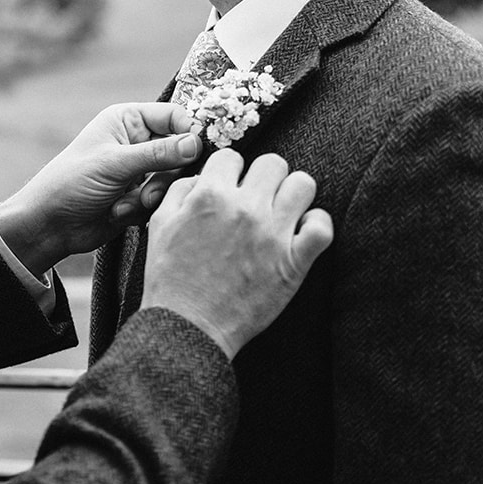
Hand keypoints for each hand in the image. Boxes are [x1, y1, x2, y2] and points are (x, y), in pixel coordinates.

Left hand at [0, 103, 202, 275]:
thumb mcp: (115, 164)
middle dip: (167, 174)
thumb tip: (197, 142)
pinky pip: (162, 199)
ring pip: (173, 178)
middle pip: (180, 150)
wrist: (51, 225)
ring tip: (132, 203)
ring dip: (153, 194)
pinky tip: (119, 212)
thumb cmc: (72, 183)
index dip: (190, 131)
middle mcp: (138, 141)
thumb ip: (158, 154)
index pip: (174, 116)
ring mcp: (140, 169)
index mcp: (128, 120)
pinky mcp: (141, 195)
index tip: (199, 151)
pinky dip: (144, 208)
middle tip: (150, 191)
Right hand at [142, 148, 332, 358]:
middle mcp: (244, 209)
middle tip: (258, 200)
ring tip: (282, 214)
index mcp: (210, 196)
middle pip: (274, 163)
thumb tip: (203, 177)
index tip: (231, 189)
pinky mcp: (294, 262)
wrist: (188, 327)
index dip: (230, 172)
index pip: (233, 156)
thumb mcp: (160, 225)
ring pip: (304, 184)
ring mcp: (273, 234)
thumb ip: (181, 191)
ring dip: (293, 196)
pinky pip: (323, 226)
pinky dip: (316, 226)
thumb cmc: (170, 279)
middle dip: (265, 178)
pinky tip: (301, 235)